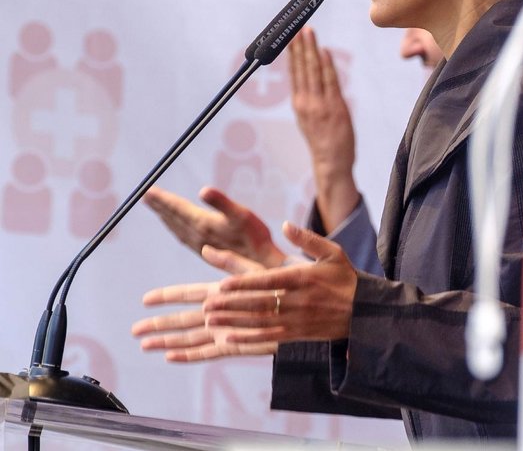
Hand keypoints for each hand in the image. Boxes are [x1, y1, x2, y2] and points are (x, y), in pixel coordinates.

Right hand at [133, 246, 277, 361]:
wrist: (306, 306)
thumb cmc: (285, 285)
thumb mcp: (256, 270)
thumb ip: (231, 263)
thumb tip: (206, 247)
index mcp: (223, 292)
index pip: (188, 293)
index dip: (167, 296)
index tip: (145, 299)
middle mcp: (221, 312)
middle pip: (183, 319)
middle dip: (159, 324)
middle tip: (134, 330)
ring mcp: (227, 329)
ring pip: (191, 337)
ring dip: (168, 342)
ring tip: (145, 346)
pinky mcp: (237, 344)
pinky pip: (209, 352)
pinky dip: (190, 355)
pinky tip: (171, 358)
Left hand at [145, 186, 285, 267]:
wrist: (262, 264)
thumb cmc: (256, 237)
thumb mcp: (242, 215)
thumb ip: (221, 202)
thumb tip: (203, 189)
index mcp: (202, 224)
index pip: (177, 208)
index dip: (162, 199)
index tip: (147, 190)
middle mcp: (197, 235)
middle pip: (173, 217)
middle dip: (160, 205)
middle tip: (145, 194)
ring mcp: (200, 244)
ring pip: (177, 228)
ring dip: (165, 216)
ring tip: (156, 206)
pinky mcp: (207, 250)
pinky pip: (183, 236)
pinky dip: (175, 227)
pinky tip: (175, 226)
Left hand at [205, 222, 357, 343]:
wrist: (365, 312)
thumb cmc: (345, 278)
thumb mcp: (333, 252)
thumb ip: (308, 239)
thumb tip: (286, 224)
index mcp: (305, 278)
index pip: (269, 281)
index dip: (245, 284)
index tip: (223, 284)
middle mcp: (299, 301)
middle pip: (260, 304)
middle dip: (232, 305)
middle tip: (206, 305)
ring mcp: (298, 320)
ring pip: (261, 322)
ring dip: (234, 322)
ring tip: (210, 320)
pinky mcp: (298, 335)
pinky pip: (269, 338)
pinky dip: (248, 339)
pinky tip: (228, 338)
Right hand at [287, 28, 360, 231]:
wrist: (331, 161)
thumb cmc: (323, 139)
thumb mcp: (309, 116)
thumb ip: (309, 96)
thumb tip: (311, 76)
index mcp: (298, 103)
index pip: (293, 72)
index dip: (292, 53)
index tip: (290, 36)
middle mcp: (305, 101)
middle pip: (300, 67)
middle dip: (299, 45)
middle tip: (297, 26)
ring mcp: (319, 104)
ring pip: (313, 71)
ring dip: (310, 49)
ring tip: (308, 31)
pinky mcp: (334, 107)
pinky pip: (330, 81)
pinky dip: (326, 65)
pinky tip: (323, 51)